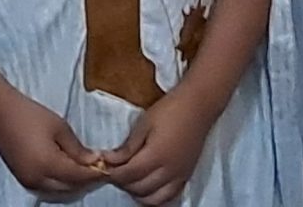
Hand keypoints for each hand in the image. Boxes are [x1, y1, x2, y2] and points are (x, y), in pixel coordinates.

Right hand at [0, 94, 107, 197]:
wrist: (0, 114)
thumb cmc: (31, 115)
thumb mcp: (59, 127)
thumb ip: (77, 148)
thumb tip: (95, 161)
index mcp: (47, 165)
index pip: (79, 176)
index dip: (96, 174)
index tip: (109, 168)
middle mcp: (38, 179)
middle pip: (70, 188)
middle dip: (87, 181)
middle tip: (101, 169)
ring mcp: (29, 182)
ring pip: (59, 192)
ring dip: (75, 184)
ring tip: (88, 170)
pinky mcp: (24, 180)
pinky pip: (48, 189)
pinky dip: (62, 185)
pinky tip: (70, 172)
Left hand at [105, 89, 216, 205]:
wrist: (199, 105)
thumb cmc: (171, 109)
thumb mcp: (145, 123)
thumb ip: (128, 147)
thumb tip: (109, 160)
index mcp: (156, 156)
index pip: (127, 175)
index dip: (112, 173)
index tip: (103, 166)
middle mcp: (168, 171)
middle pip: (138, 188)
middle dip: (122, 182)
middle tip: (114, 170)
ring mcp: (179, 176)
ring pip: (152, 198)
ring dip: (137, 192)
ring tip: (129, 179)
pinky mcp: (186, 176)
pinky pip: (169, 198)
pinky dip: (155, 198)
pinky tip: (147, 188)